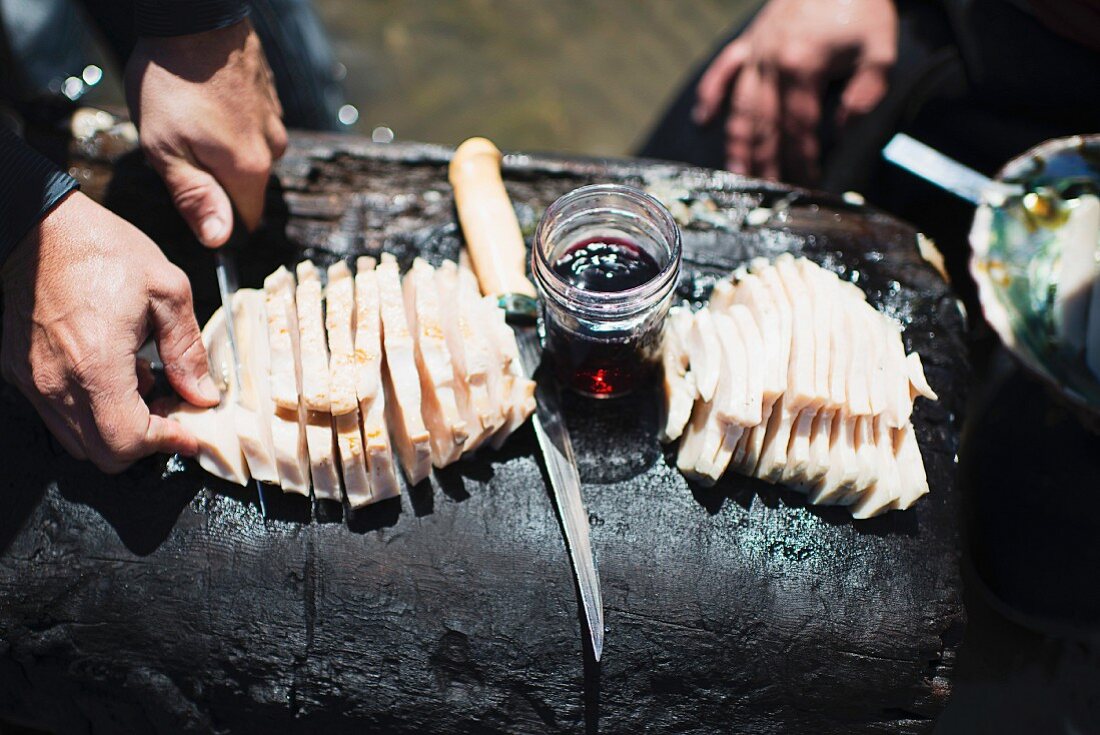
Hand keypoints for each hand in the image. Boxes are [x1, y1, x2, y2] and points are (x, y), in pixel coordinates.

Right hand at [1, 192, 220, 472]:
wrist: (34, 225)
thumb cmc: (99, 249)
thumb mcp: (166, 290)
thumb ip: (187, 350)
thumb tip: (203, 394)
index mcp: (96, 365)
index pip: (128, 442)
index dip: (165, 444)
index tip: (189, 433)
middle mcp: (56, 383)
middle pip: (104, 454)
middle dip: (144, 440)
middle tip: (171, 410)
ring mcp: (32, 381)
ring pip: (78, 440)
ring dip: (117, 426)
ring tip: (142, 384)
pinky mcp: (18, 372)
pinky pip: (57, 413)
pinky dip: (91, 409)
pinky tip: (111, 372)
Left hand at [124, 18, 287, 246]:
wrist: (194, 17)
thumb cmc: (172, 83)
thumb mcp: (165, 148)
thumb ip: (195, 197)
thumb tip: (219, 242)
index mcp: (249, 170)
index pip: (247, 221)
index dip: (220, 220)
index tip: (192, 198)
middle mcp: (272, 150)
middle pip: (248, 187)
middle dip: (218, 180)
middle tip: (181, 150)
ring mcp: (275, 122)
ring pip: (251, 155)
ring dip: (226, 149)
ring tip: (192, 120)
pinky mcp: (271, 98)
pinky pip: (254, 126)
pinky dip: (234, 123)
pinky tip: (208, 101)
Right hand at [693, 0, 896, 182]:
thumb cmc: (861, 6)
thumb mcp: (880, 49)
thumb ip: (866, 93)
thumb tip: (842, 127)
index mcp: (802, 67)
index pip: (800, 127)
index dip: (804, 159)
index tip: (809, 182)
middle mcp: (771, 63)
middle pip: (765, 125)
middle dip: (766, 163)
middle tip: (767, 191)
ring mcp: (755, 53)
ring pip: (740, 107)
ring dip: (736, 143)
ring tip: (736, 172)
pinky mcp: (748, 42)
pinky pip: (722, 71)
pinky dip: (710, 95)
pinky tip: (703, 119)